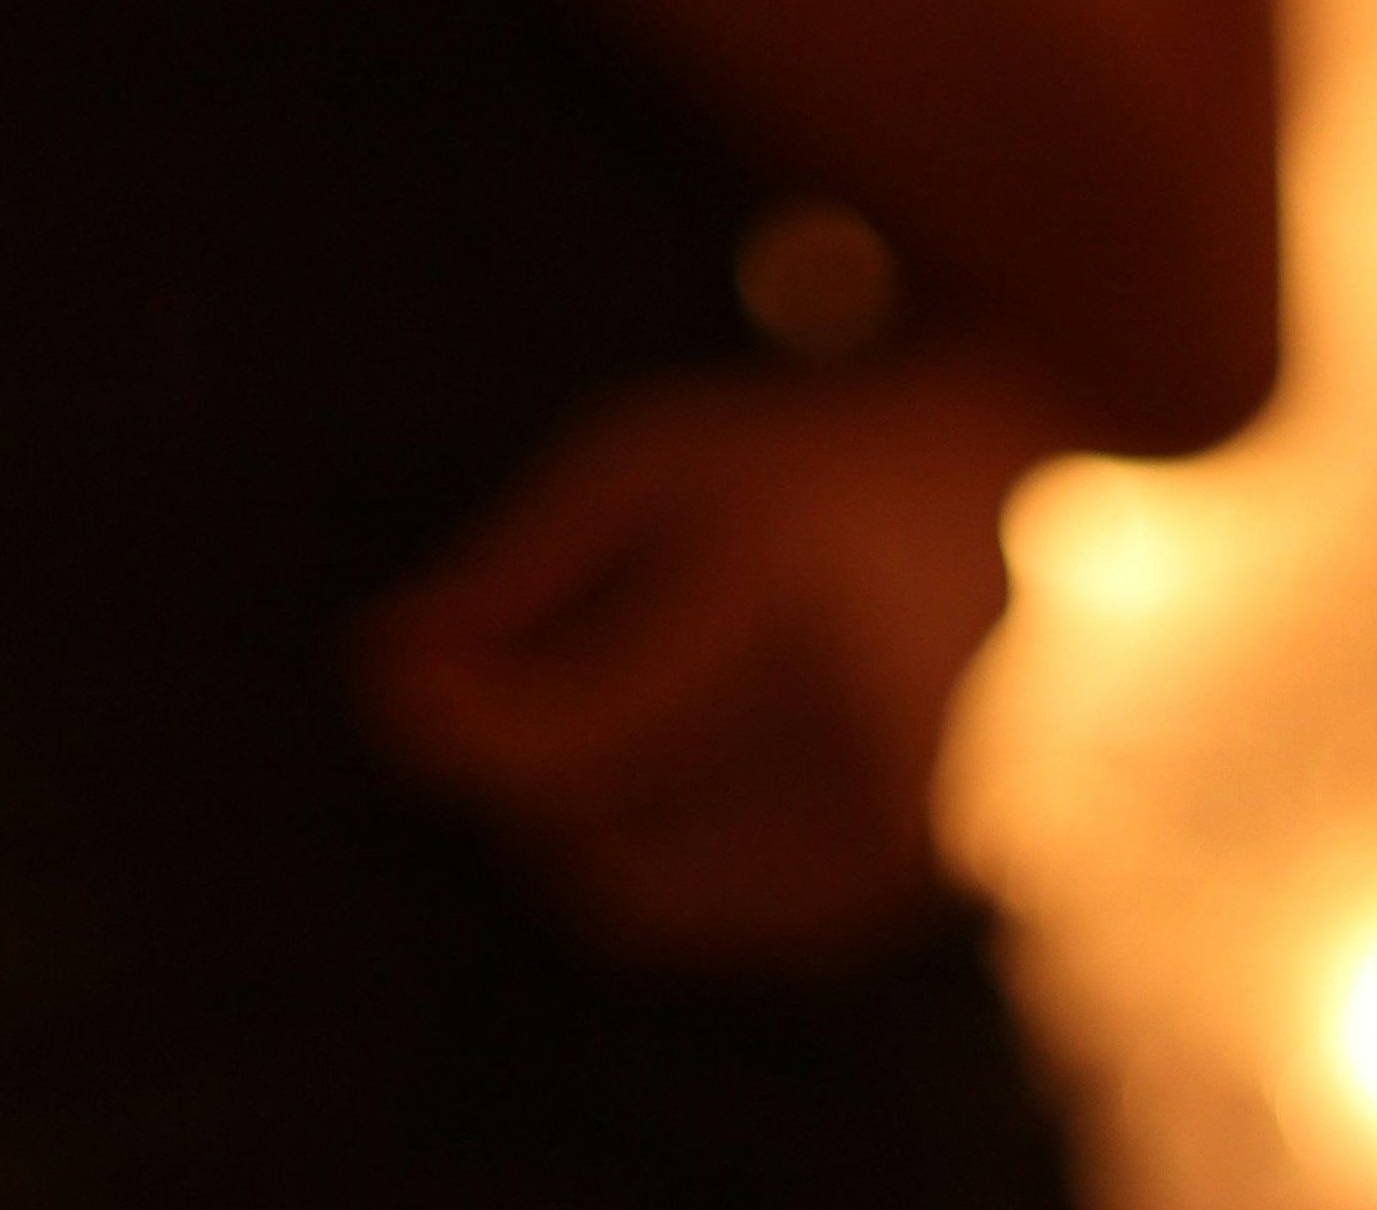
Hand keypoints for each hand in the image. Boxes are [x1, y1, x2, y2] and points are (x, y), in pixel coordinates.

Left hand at [346, 362, 1029, 970]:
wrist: (1003, 500)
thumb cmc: (786, 470)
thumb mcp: (638, 461)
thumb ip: (505, 575)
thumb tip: (373, 684)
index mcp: (781, 583)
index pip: (584, 726)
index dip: (464, 724)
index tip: (387, 684)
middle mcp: (844, 721)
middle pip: (589, 822)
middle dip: (520, 762)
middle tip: (515, 675)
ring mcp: (886, 826)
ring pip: (635, 892)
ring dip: (580, 815)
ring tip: (621, 698)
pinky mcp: (890, 888)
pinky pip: (701, 915)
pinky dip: (657, 848)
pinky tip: (692, 749)